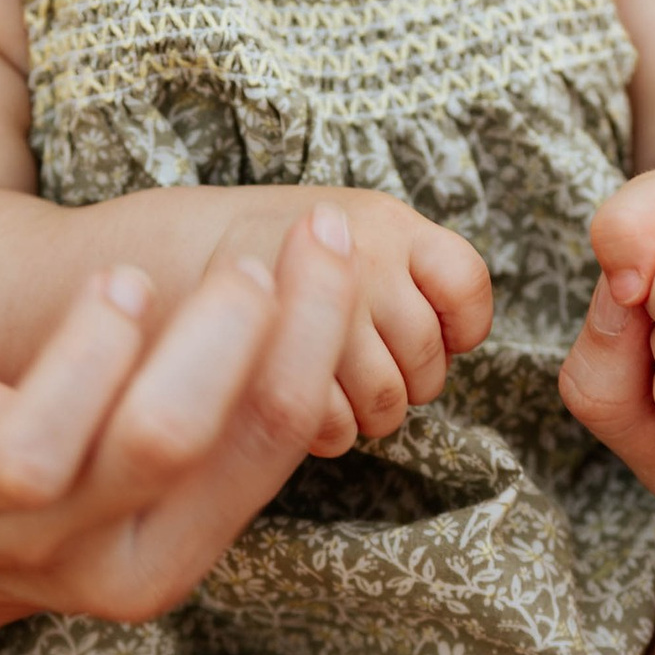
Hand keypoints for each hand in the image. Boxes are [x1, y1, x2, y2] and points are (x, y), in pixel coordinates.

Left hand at [0, 213, 358, 654]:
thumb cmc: (26, 513)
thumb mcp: (134, 509)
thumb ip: (214, 441)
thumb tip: (327, 310)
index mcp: (146, 561)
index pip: (254, 445)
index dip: (310, 334)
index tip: (330, 243)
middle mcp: (55, 545)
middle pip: (163, 441)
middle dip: (218, 336)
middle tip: (247, 262)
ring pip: (34, 448)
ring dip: (89, 346)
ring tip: (122, 280)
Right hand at [223, 186, 493, 454]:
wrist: (187, 256)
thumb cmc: (284, 255)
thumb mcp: (351, 229)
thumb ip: (410, 270)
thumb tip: (456, 343)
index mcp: (390, 222)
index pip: (466, 283)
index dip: (461, 326)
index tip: (436, 336)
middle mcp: (363, 257)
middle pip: (427, 357)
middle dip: (408, 382)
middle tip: (370, 372)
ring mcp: (322, 306)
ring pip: (388, 398)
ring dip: (372, 413)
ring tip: (341, 391)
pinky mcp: (284, 360)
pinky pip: (338, 422)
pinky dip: (333, 432)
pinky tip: (312, 408)